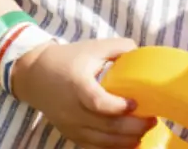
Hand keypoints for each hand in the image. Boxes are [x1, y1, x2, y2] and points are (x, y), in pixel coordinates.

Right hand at [13, 38, 157, 147]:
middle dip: (133, 127)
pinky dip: (113, 147)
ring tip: (145, 131)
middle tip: (152, 120)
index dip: (118, 107)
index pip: (98, 102)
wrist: (35, 76)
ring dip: (126, 140)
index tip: (136, 103)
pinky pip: (94, 146)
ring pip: (101, 141)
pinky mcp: (70, 134)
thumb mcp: (93, 47)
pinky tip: (130, 142)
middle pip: (105, 126)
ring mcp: (70, 125)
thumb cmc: (68, 59)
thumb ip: (119, 47)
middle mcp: (72, 109)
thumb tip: (144, 54)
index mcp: (78, 85)